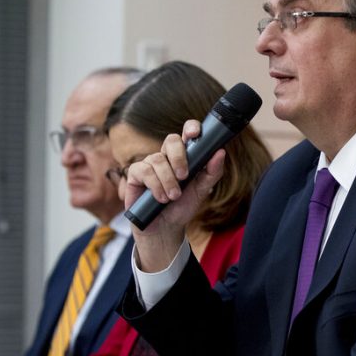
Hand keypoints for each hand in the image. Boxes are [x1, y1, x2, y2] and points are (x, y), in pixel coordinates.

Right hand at [124, 119, 225, 271]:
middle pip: (171, 139)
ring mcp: (150, 164)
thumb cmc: (182, 207)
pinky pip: (144, 171)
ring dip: (168, 180)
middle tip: (184, 176)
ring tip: (173, 197)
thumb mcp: (202, 191)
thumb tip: (220, 152)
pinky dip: (155, 185)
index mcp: (184, 156)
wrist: (165, 228)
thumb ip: (212, 172)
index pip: (187, 134)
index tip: (195, 133)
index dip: (191, 127)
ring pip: (158, 159)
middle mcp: (166, 156)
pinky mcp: (135, 174)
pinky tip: (160, 198)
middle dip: (179, 157)